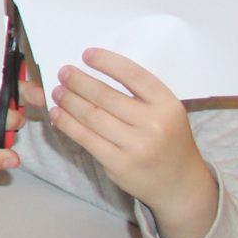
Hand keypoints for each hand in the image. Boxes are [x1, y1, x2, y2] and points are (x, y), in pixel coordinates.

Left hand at [48, 50, 218, 237]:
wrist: (180, 184)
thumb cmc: (168, 140)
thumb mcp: (166, 113)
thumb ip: (140, 94)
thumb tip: (95, 70)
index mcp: (168, 105)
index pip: (133, 75)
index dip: (107, 62)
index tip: (86, 54)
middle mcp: (154, 125)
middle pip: (105, 96)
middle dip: (78, 81)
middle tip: (63, 72)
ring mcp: (136, 146)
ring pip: (91, 117)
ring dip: (69, 101)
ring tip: (57, 91)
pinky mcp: (118, 164)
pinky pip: (85, 138)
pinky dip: (67, 123)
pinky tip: (57, 113)